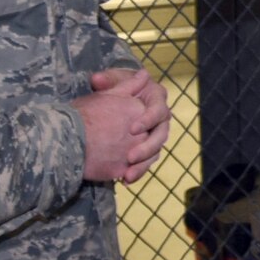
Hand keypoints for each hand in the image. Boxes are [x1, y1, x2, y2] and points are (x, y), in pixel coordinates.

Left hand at [85, 67, 171, 181]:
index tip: (132, 129)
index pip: (158, 110)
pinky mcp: (146, 148)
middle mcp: (160, 119)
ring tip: (127, 175)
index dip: (148, 120)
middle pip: (161, 135)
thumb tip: (97, 79)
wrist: (115, 102)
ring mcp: (154, 135)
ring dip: (143, 165)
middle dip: (147, 148)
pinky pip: (146, 162)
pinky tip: (124, 180)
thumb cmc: (116, 86)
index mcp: (156, 99)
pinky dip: (137, 172)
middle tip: (130, 157)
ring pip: (155, 152)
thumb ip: (106, 81)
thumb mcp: (112, 80)